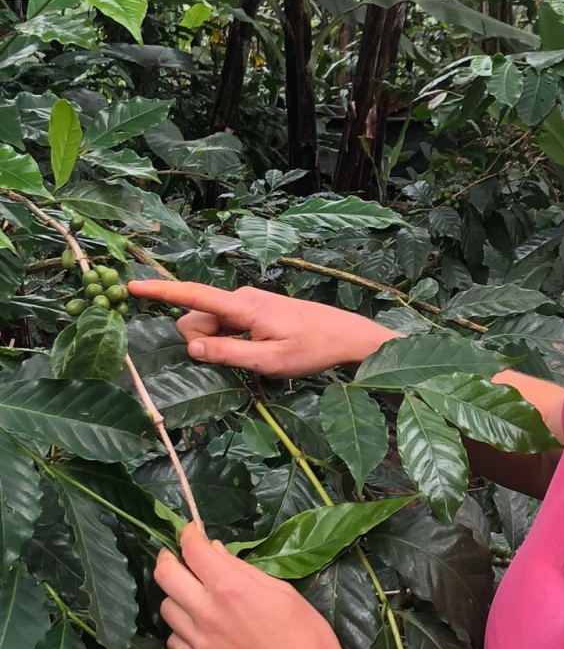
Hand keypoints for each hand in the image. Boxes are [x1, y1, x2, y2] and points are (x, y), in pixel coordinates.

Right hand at [128, 279, 399, 377]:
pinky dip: (233, 339)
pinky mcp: (258, 310)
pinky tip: (259, 350)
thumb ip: (228, 354)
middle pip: (197, 317)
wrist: (349, 336)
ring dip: (221, 343)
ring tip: (257, 355)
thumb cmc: (313, 350)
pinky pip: (228, 324)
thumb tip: (191, 347)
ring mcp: (250, 302)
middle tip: (240, 359)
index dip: (160, 292)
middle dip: (203, 340)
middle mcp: (242, 298)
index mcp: (243, 306)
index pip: (192, 295)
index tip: (130, 286)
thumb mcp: (269, 361)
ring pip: (213, 323)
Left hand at [155, 524, 350, 648]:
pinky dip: (181, 629)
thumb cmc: (307, 635)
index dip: (189, 533)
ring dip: (176, 595)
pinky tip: (198, 628)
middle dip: (169, 557)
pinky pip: (174, 640)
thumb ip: (244, 570)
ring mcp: (199, 641)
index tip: (193, 530)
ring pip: (166, 608)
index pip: (193, 550)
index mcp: (231, 587)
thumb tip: (216, 551)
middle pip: (165, 575)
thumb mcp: (283, 591)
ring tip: (193, 594)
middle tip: (180, 556)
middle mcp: (207, 611)